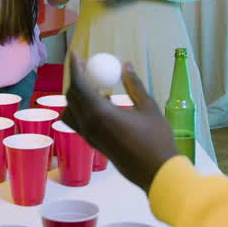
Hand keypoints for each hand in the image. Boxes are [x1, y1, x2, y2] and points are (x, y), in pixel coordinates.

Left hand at [62, 51, 178, 191]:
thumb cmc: (156, 139)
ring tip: (94, 85)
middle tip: (87, 66)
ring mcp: (89, 136)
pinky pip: (78, 121)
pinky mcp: (93, 143)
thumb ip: (134, 85)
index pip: (79, 84)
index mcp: (100, 113)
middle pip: (72, 96)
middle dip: (75, 78)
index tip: (76, 54)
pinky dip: (81, 108)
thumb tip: (125, 65)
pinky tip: (102, 104)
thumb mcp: (148, 107)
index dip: (75, 67)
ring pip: (71, 110)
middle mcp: (89, 125)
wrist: (156, 173)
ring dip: (77, 95)